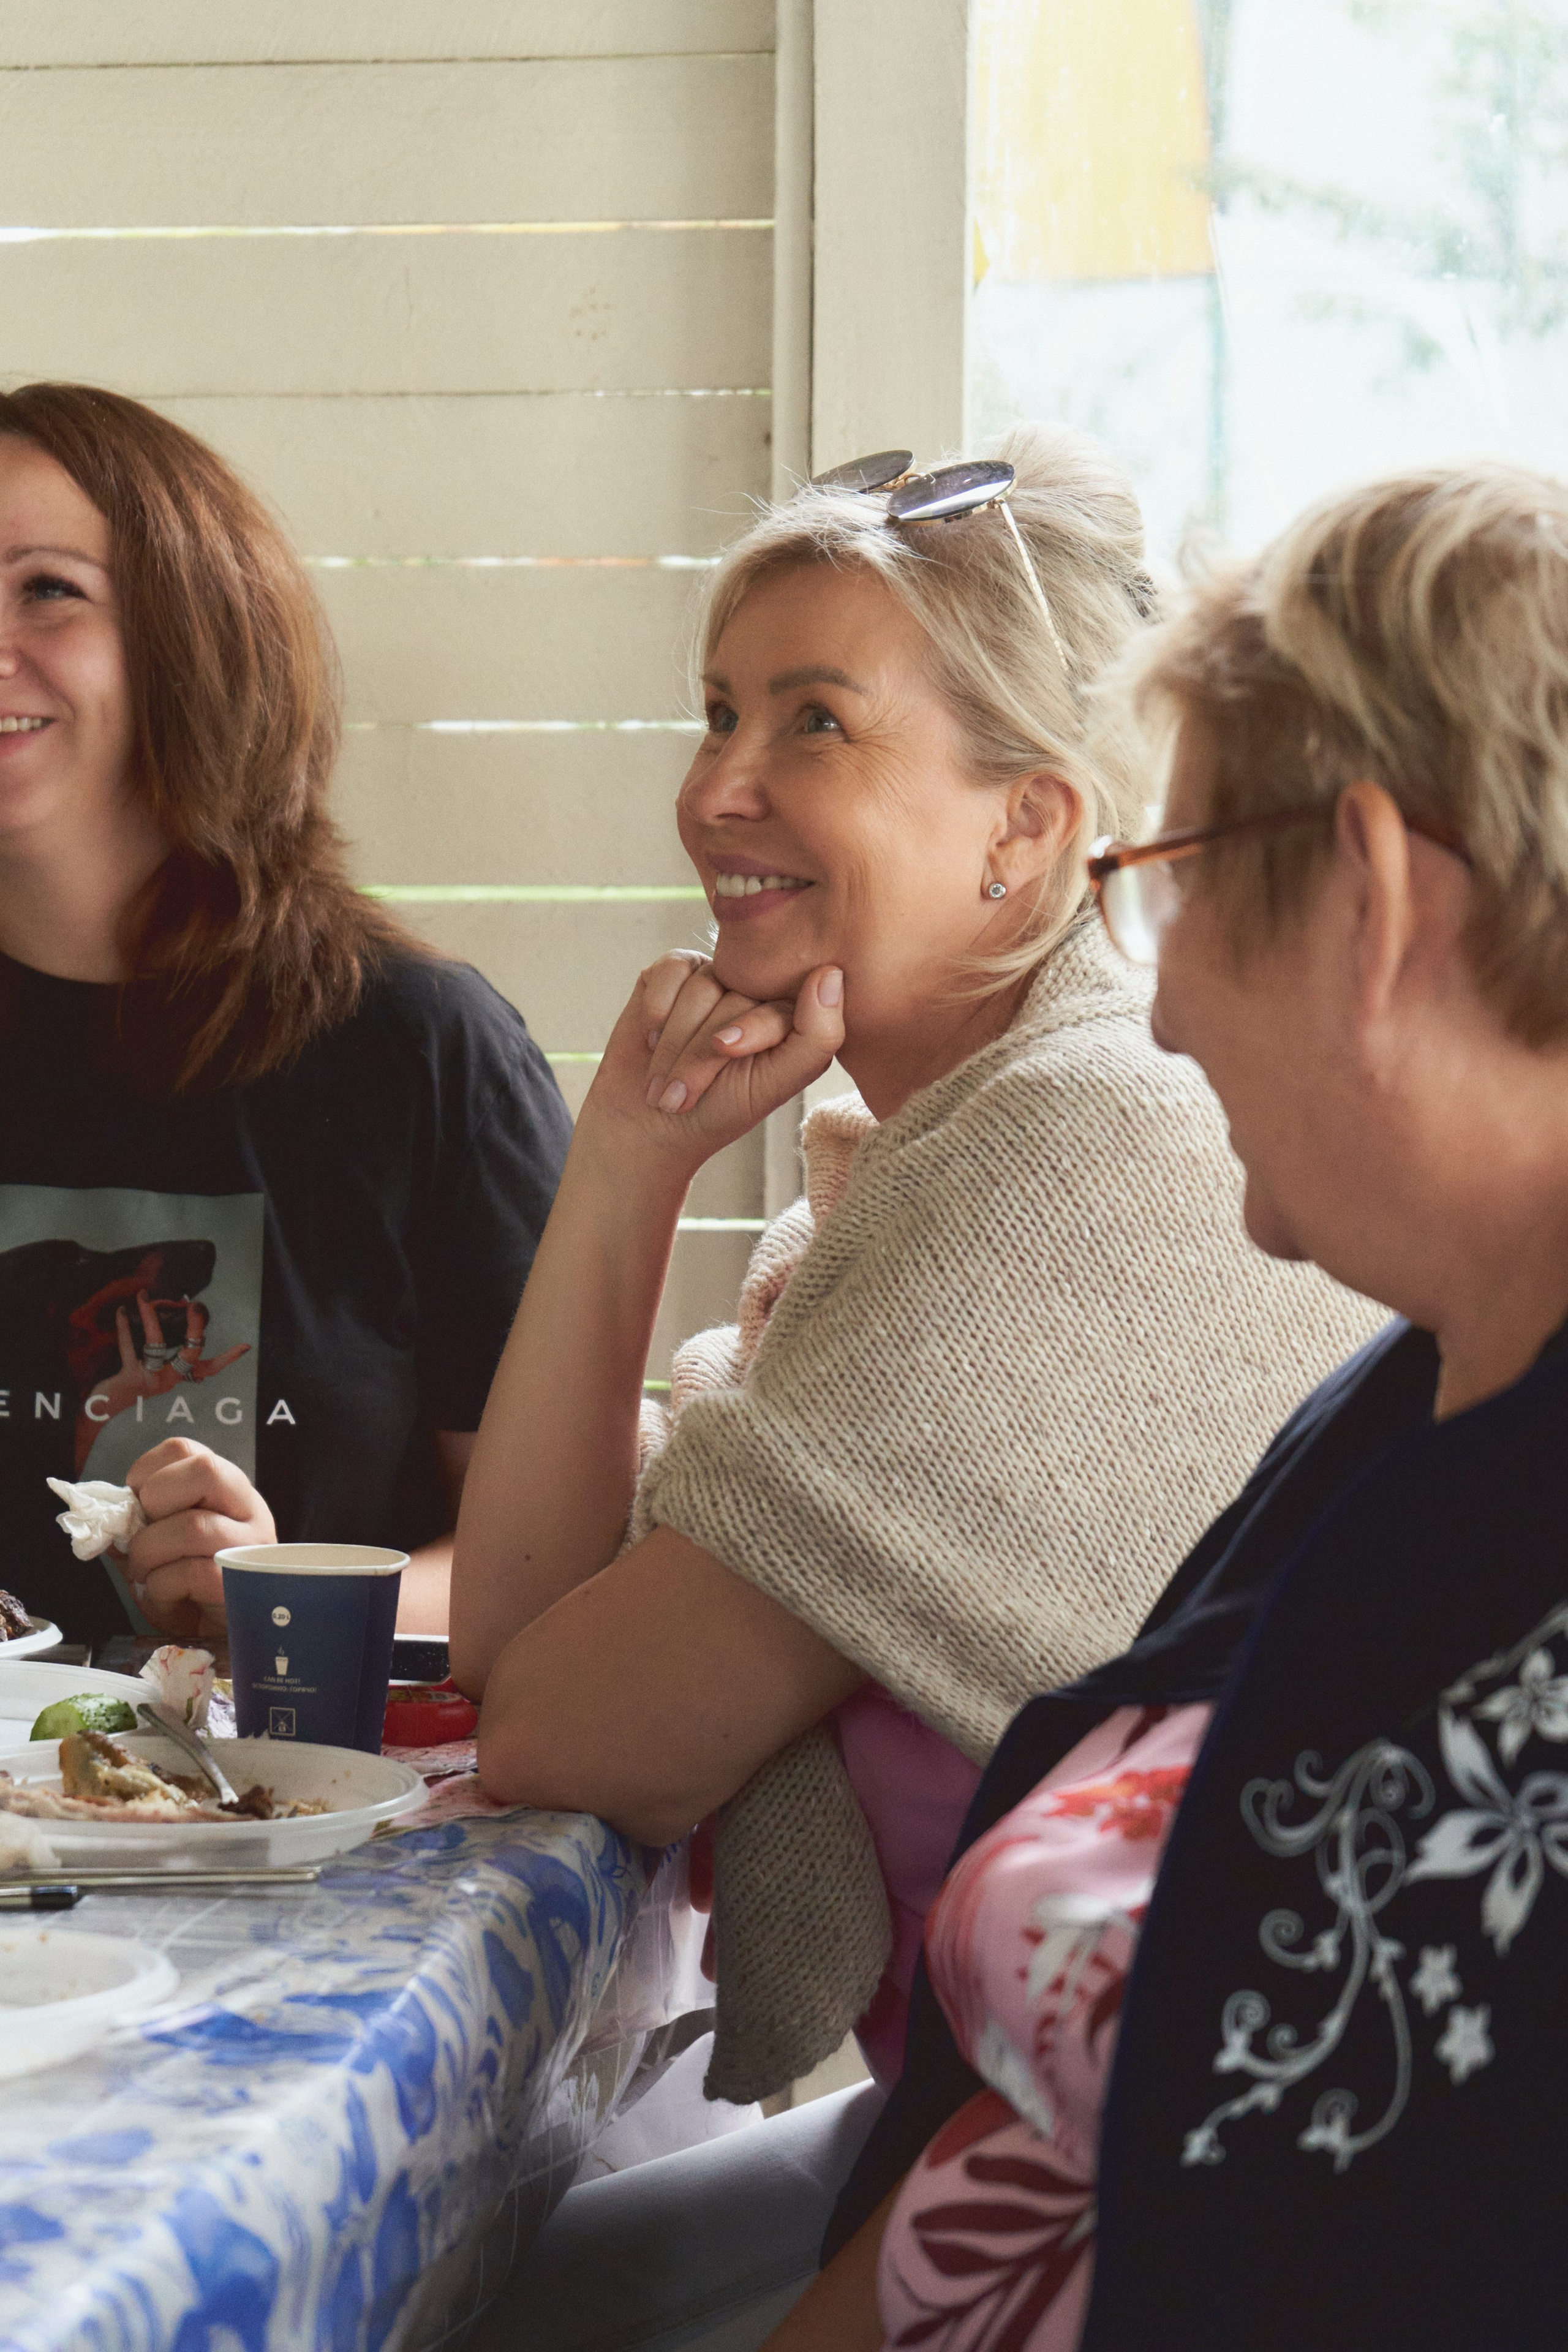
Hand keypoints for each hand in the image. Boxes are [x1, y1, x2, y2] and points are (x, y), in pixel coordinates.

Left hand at [76, 1291, 251, 1468]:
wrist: (103, 1411)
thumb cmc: (128, 1383)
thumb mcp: (150, 1367)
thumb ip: (163, 1349)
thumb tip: (169, 1312)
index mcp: (176, 1377)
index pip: (209, 1367)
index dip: (228, 1358)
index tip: (245, 1346)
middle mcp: (168, 1380)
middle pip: (190, 1353)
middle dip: (195, 1327)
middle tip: (194, 1305)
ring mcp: (150, 1379)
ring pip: (156, 1344)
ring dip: (150, 1317)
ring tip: (145, 1297)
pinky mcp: (129, 1377)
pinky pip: (128, 1347)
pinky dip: (124, 1327)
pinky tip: (121, 1311)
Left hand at [120, 1438, 275, 1638]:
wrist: (223, 1642)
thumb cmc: (188, 1592)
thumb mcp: (157, 1550)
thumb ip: (134, 1526)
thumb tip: (100, 1516)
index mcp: (225, 1490)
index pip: (185, 1450)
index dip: (145, 1472)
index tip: (134, 1505)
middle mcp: (248, 1509)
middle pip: (204, 1470)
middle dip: (155, 1501)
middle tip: (143, 1535)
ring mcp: (251, 1546)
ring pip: (192, 1526)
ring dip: (150, 1554)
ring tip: (147, 1575)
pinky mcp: (243, 1584)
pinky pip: (191, 1573)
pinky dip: (162, 1588)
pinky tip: (167, 1600)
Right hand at [579, 952, 844, 1175]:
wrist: (649, 1123)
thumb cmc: (719, 1109)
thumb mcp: (776, 1084)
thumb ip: (818, 1036)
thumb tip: (831, 972)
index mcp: (793, 1015)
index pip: (781, 1003)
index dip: (749, 1032)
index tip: (727, 1057)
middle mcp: (757, 990)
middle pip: (736, 994)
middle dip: (704, 1049)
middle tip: (686, 1091)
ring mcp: (716, 977)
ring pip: (701, 984)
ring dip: (675, 1039)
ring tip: (666, 1076)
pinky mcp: (676, 972)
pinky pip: (671, 970)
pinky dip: (657, 1008)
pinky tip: (651, 1039)